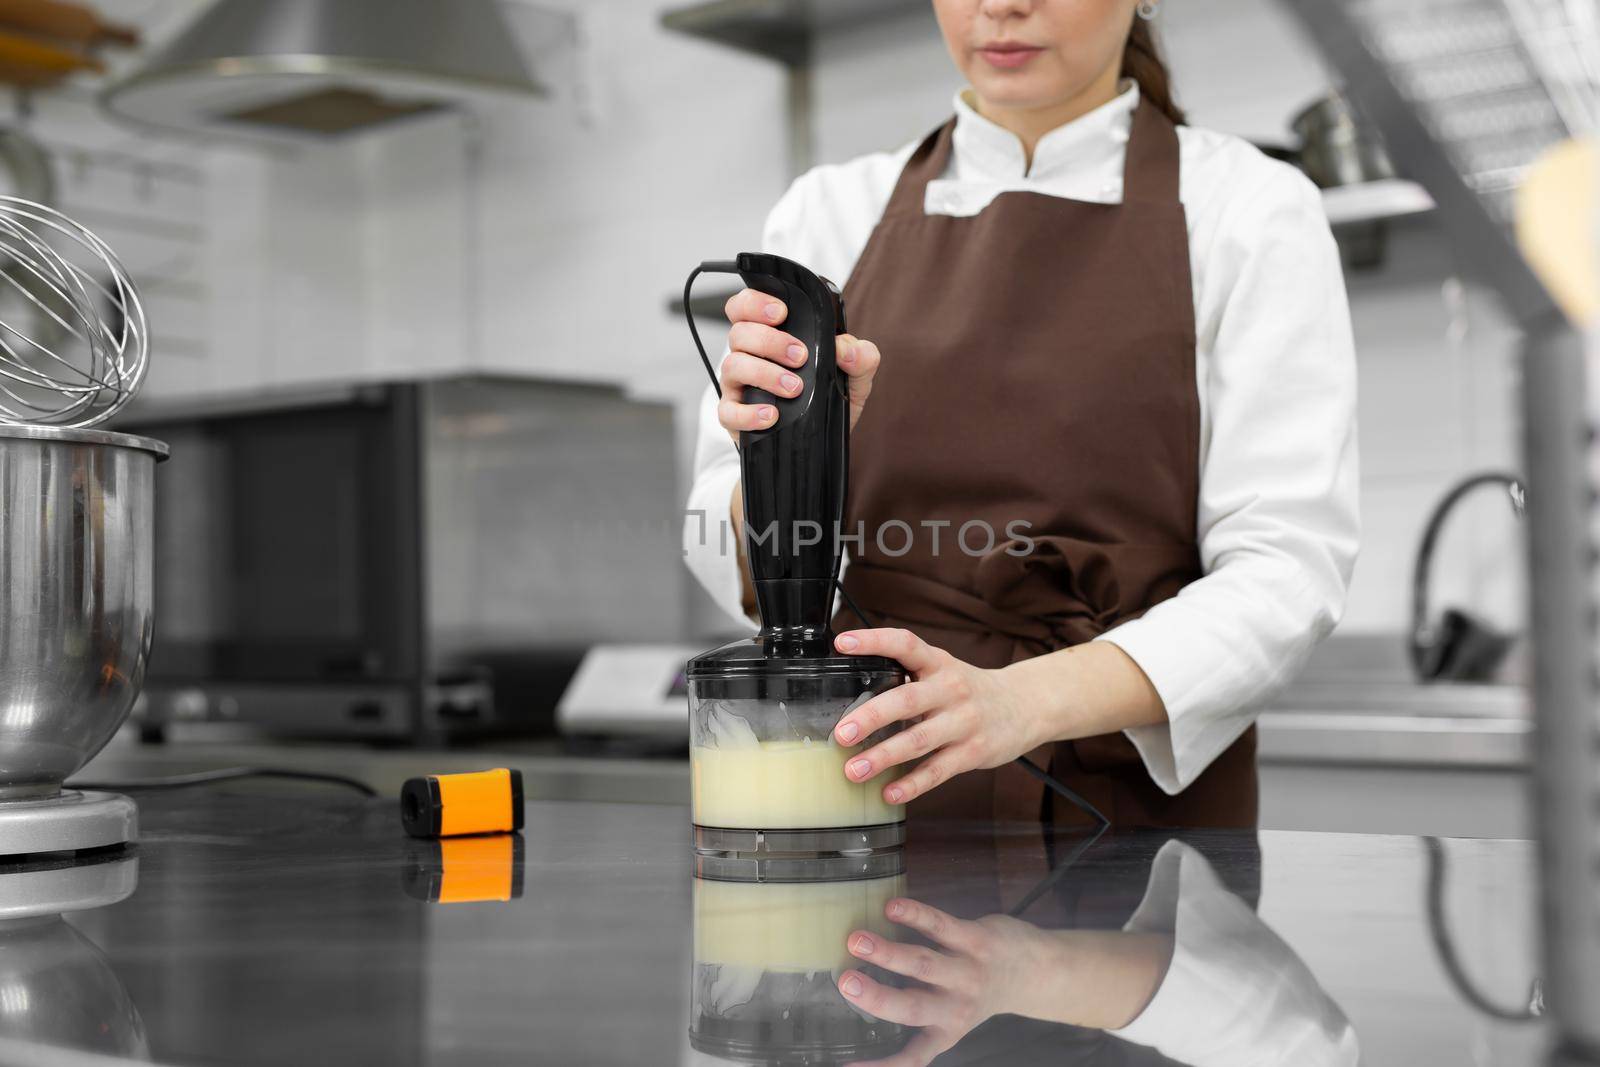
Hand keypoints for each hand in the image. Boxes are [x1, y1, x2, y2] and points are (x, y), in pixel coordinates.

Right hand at [717, 288, 879, 443]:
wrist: (821, 441)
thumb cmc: (830, 400)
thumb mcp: (855, 377)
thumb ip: (862, 357)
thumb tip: (846, 349)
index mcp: (771, 336)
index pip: (746, 307)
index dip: (755, 302)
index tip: (781, 312)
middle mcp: (750, 356)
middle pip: (739, 332)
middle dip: (769, 340)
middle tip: (799, 356)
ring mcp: (739, 385)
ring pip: (734, 365)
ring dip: (765, 373)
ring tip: (794, 387)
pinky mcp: (735, 416)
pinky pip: (728, 411)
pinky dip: (748, 413)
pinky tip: (771, 415)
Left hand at [832, 628, 1042, 805]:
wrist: (1024, 706)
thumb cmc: (969, 690)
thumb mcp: (943, 670)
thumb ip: (907, 676)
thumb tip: (852, 690)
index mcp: (938, 663)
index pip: (905, 643)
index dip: (874, 640)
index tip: (844, 643)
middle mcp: (951, 689)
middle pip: (907, 700)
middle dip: (872, 717)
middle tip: (842, 734)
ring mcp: (964, 722)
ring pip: (919, 740)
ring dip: (884, 757)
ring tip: (854, 770)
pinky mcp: (973, 752)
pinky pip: (938, 771)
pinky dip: (912, 784)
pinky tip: (889, 793)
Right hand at [838, 898, 1175, 1066]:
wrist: (1034, 971)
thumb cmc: (976, 990)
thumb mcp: (950, 1013)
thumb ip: (912, 1003)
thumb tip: (857, 988)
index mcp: (943, 1031)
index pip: (910, 1057)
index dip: (879, 1066)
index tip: (846, 1065)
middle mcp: (954, 1007)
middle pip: (911, 1007)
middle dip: (877, 997)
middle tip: (845, 983)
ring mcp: (966, 972)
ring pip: (923, 963)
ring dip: (888, 952)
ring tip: (856, 940)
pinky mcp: (976, 940)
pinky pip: (941, 926)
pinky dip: (915, 915)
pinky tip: (892, 907)